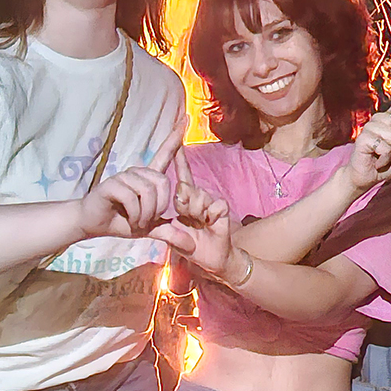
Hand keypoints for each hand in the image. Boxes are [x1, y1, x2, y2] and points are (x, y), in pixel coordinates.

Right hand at [77, 116, 185, 239]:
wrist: (92, 224)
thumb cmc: (121, 221)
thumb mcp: (150, 228)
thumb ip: (170, 232)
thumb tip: (192, 245)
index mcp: (147, 178)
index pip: (165, 154)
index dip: (175, 138)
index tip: (186, 118)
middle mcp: (137, 172)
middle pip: (163, 182)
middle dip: (159, 208)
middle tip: (147, 221)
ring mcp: (124, 176)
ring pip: (149, 192)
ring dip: (146, 214)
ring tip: (137, 222)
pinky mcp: (112, 184)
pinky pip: (133, 199)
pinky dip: (135, 215)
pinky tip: (128, 220)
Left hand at [152, 149, 241, 281]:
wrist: (210, 258)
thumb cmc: (190, 244)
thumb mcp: (172, 233)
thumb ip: (167, 220)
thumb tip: (170, 202)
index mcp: (184, 199)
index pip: (180, 173)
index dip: (178, 155)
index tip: (177, 131)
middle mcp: (197, 196)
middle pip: (187, 187)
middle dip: (184, 204)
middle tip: (188, 218)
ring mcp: (210, 200)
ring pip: (200, 195)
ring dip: (197, 212)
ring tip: (200, 223)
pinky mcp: (223, 207)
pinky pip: (216, 204)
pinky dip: (212, 215)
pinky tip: (211, 223)